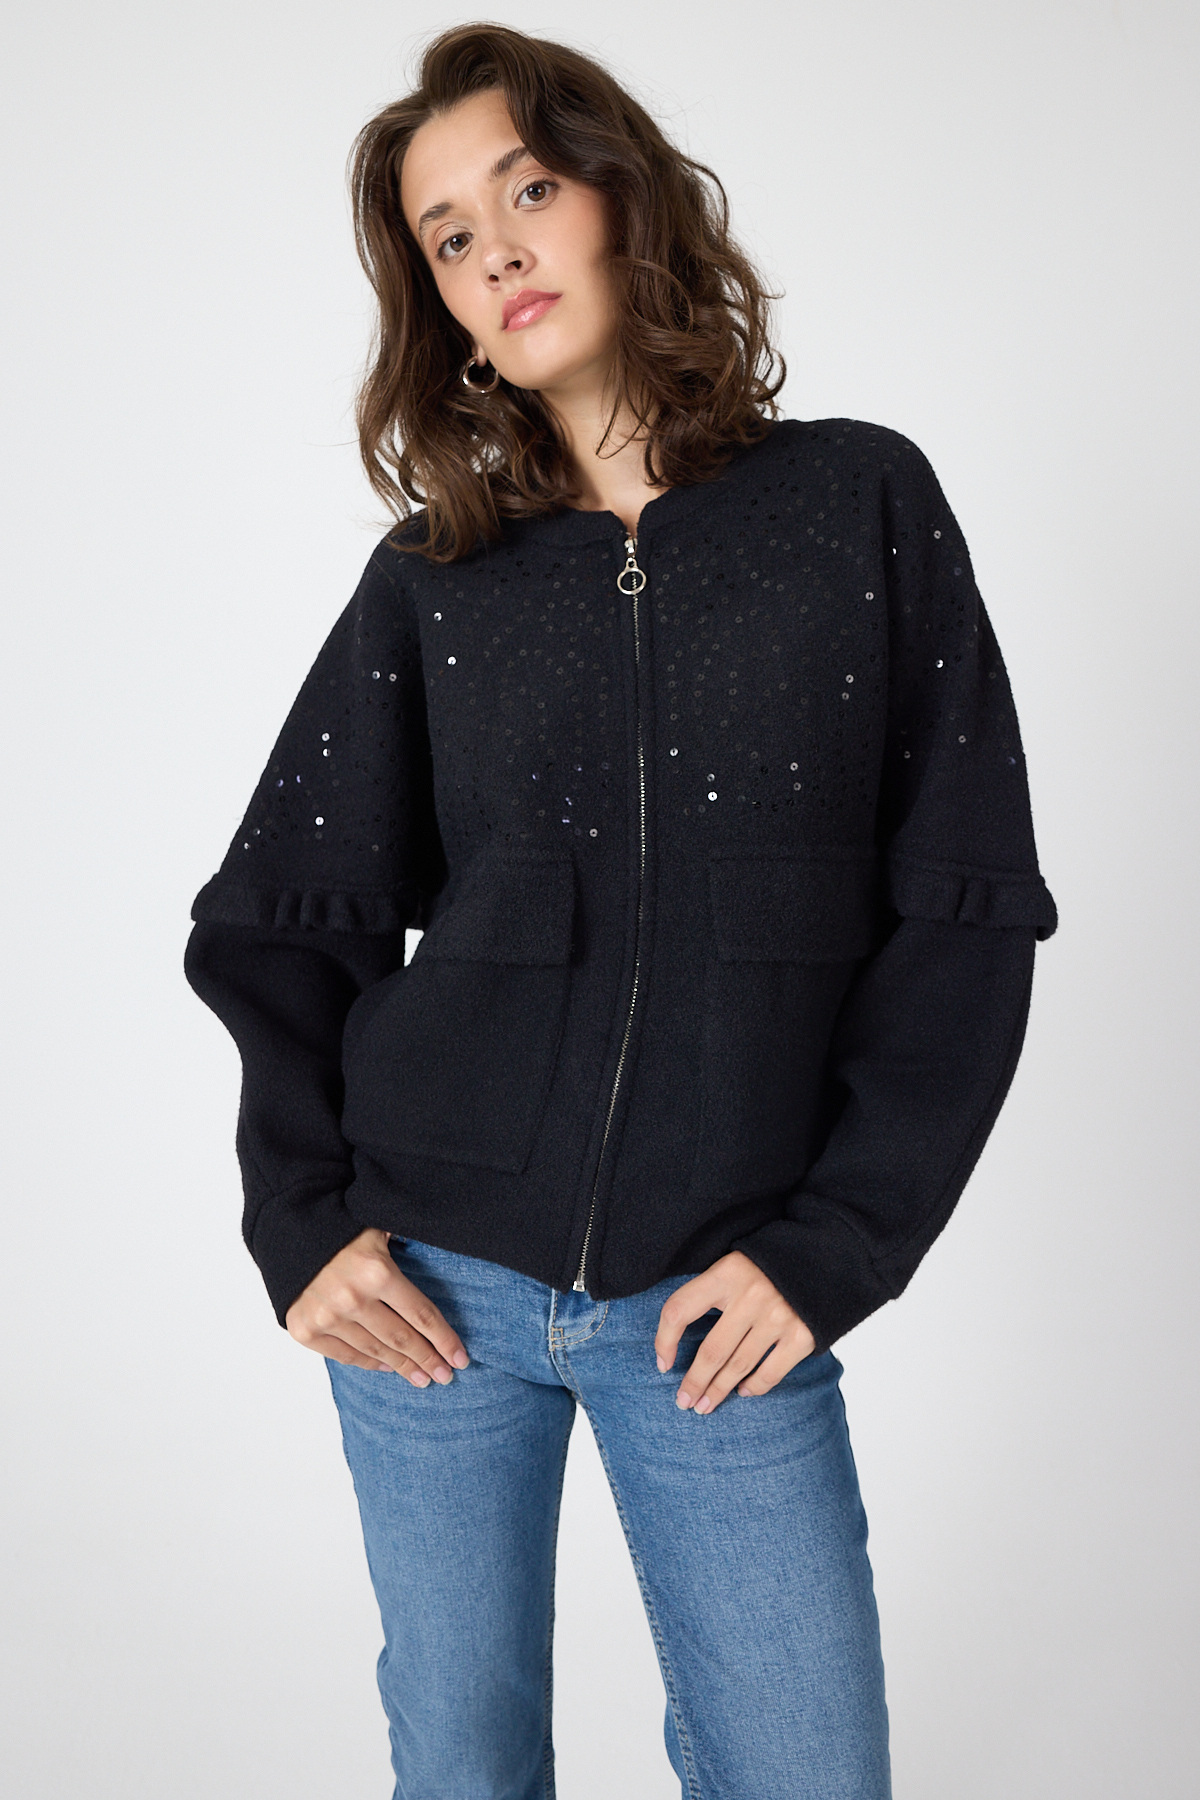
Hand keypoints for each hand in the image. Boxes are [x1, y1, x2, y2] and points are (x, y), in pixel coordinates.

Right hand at [285, 1228, 469, 1386]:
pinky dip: (369, 1363)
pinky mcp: (305, 1329)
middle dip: (429, 1360)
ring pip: (376, 1351)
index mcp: (377, 1272)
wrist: (287, 1229)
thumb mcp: (380, 1226)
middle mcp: (352, 1298)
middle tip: (446, 1376)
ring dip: (402, 1367)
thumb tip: (447, 1248)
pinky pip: (346, 1355)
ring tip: (422, 1378)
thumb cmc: (341, 1224)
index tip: (460, 1358)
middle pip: (402, 1339)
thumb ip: (408, 1245)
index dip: (444, 1340)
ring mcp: (327, 1317)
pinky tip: (388, 1367)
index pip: (422, 1315)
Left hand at [654, 1251, 815, 1414]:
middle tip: (684, 1401)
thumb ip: (712, 1291)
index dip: (664, 1341)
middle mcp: (750, 1295)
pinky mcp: (803, 1335)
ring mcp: (778, 1316)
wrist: (825, 1258)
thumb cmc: (769, 1264)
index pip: (680, 1310)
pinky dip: (754, 1387)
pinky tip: (743, 1392)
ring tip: (705, 1405)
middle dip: (694, 1382)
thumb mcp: (735, 1264)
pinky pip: (770, 1372)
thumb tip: (676, 1333)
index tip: (663, 1364)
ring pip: (738, 1366)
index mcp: (726, 1273)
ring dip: (719, 1390)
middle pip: (711, 1351)